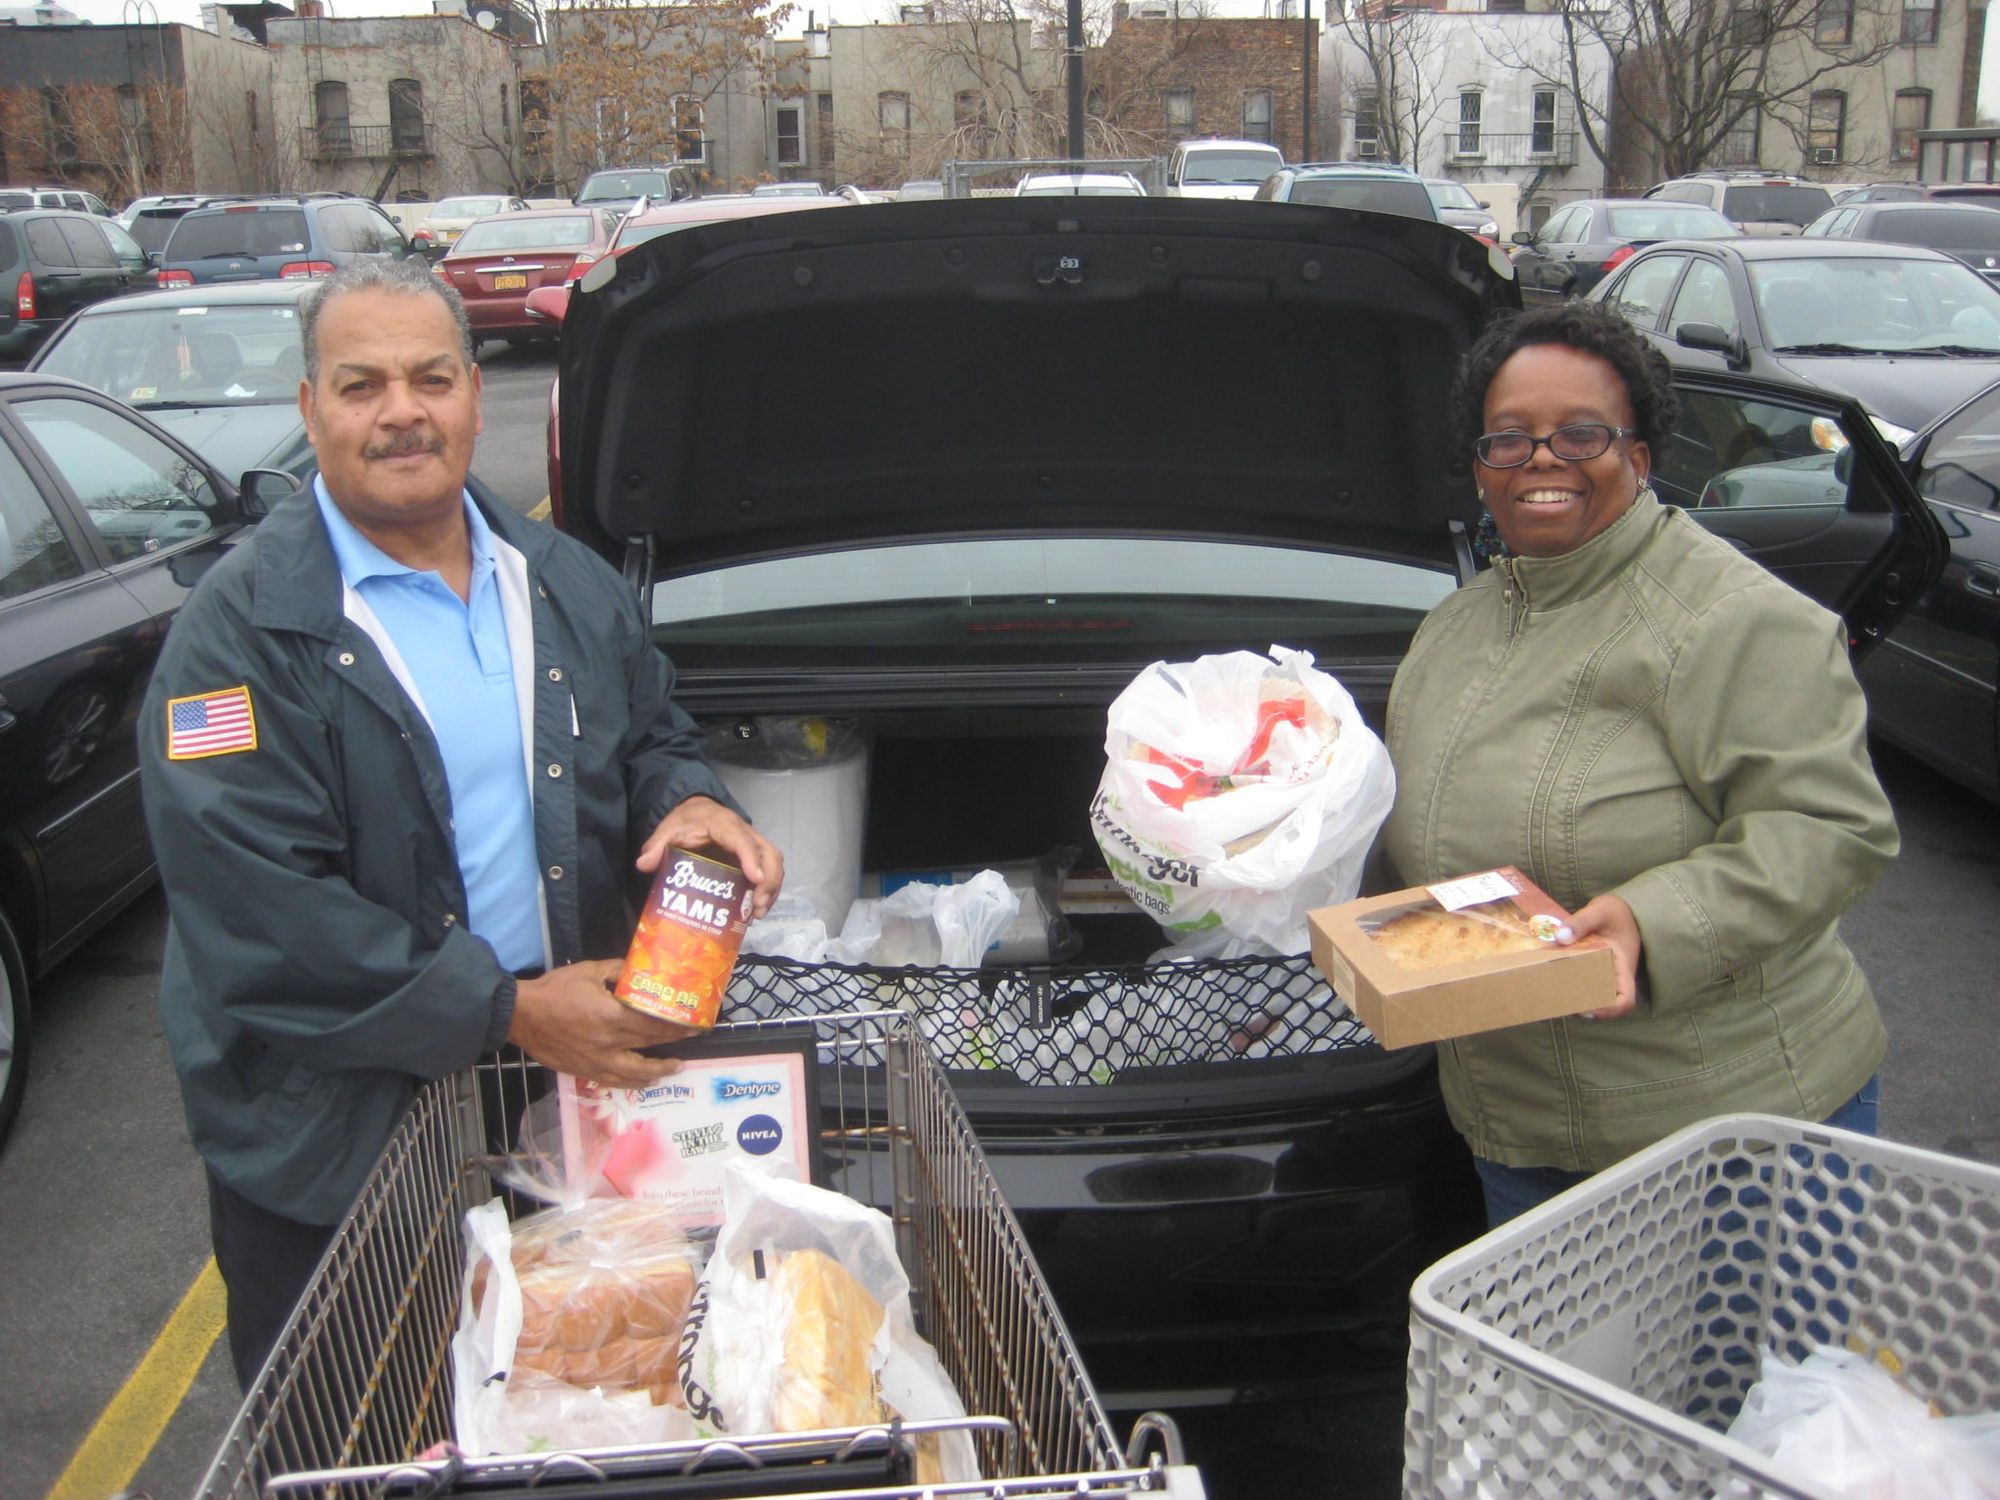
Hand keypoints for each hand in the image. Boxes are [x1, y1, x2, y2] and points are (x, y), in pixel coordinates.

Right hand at [506, 959, 697, 1087]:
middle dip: (673, 1044)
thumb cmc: (554, 990)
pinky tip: (643, 1081)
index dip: (675, 1026)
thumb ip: (617, 970)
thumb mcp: (589, 971)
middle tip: (691, 1041)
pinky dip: (631, 1083)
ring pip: (634, 1071)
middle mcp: (608, 1042)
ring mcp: (595, 1060)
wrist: (521, 1015)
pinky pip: (613, 1081)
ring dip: (658, 1070)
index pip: (651, 1023)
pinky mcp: (583, 1070)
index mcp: (611, 1016)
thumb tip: (638, 968)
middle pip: (648, 1045)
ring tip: (675, 1068)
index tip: (692, 1025)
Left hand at [636, 795, 784, 918]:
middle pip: (769, 854)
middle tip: (756, 908)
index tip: (755, 880)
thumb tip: (644, 864)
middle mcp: (745, 832)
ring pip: (774, 862)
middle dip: (769, 882)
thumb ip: (656, 845)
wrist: (698, 810)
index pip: (743, 841)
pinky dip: (768, 889)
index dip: (752, 860)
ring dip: (772, 888)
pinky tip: (755, 909)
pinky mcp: (755, 854)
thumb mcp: (667, 830)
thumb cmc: (685, 821)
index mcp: (724, 825)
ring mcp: (753, 843)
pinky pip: (770, 869)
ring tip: (757, 913)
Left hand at [1560, 894, 1642, 1020]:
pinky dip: (1568, 984)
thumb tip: (1560, 937)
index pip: (1625, 999)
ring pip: (1590, 996)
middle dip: (1581, 1006)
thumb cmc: (1617, 912)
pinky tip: (1549, 976)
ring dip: (1572, 998)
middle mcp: (1615, 977)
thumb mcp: (1601, 910)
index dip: (1608, 1010)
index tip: (1586, 1009)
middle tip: (1557, 1002)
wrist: (1624, 911)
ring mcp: (1604, 975)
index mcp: (1623, 966)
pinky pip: (1582, 983)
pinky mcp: (1593, 971)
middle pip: (1603, 1004)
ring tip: (1550, 993)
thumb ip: (1581, 922)